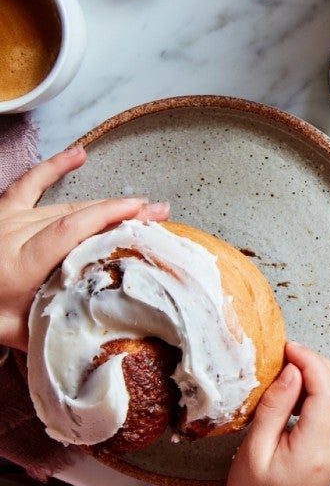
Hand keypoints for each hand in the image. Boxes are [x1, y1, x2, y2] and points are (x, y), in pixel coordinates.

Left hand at [0, 146, 168, 350]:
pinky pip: (30, 184)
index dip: (106, 216)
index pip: (69, 230)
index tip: (141, 212)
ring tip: (139, 204)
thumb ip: (54, 328)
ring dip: (104, 204)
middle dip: (120, 210)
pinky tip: (79, 153)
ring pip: (66, 205)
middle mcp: (15, 234)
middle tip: (157, 212)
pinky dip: (54, 166)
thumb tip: (102, 332)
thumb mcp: (14, 332)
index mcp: (19, 262)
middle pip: (76, 214)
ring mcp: (9, 220)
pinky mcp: (3, 213)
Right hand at [225, 341, 329, 485]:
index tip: (288, 348)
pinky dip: (324, 392)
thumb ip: (274, 407)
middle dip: (319, 364)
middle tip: (288, 357)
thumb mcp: (253, 450)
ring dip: (323, 376)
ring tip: (290, 373)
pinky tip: (298, 393)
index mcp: (316, 450)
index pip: (327, 390)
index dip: (311, 361)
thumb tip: (293, 369)